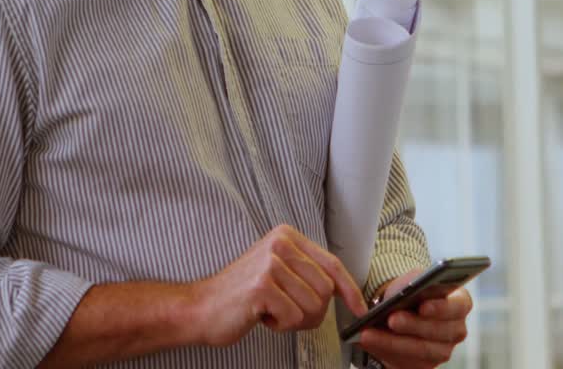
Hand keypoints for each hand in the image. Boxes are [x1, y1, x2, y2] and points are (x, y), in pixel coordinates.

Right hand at [188, 224, 366, 346]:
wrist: (201, 308)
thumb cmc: (242, 295)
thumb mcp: (278, 272)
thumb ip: (307, 273)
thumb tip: (343, 289)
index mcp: (287, 236)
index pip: (332, 264)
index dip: (350, 289)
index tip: (360, 307)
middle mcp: (280, 243)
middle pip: (325, 290)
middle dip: (311, 312)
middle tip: (285, 312)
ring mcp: (270, 263)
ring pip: (313, 306)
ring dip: (294, 319)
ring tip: (271, 310)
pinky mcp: (262, 286)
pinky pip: (294, 318)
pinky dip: (280, 325)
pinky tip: (261, 316)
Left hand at [358, 267, 472, 368]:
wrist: (401, 308)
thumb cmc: (410, 292)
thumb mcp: (412, 280)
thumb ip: (413, 284)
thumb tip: (405, 292)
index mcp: (460, 303)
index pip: (457, 306)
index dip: (441, 308)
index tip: (422, 306)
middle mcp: (456, 329)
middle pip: (437, 331)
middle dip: (411, 326)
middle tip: (391, 319)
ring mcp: (443, 350)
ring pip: (420, 351)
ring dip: (392, 342)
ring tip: (369, 333)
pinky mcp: (425, 365)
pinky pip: (407, 363)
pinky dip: (385, 352)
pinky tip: (370, 342)